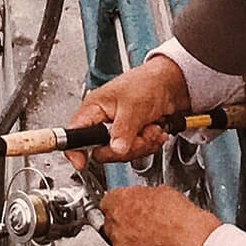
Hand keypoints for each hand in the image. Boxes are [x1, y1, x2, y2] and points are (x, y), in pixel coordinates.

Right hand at [66, 55, 194, 170]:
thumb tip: (115, 149)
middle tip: (140, 134)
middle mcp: (102, 122)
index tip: (81, 162)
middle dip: (126, 147)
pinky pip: (135, 152)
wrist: (171, 84)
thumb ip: (123, 130)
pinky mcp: (130, 137)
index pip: (74, 134)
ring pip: (121, 154)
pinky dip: (148, 145)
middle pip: (102, 151)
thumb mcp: (134, 106)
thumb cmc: (148, 83)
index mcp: (94, 109)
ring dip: (142, 145)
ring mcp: (117, 131)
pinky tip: (154, 131)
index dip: (75, 151)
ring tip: (151, 128)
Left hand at [99, 186, 221, 245]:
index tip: (129, 205)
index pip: (109, 200)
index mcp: (119, 202)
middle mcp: (115, 225)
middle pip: (112, 221)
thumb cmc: (181, 219)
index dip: (122, 203)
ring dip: (131, 239)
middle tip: (143, 221)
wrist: (192, 245)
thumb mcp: (163, 192)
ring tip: (153, 236)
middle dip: (124, 221)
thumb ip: (144, 196)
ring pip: (119, 241)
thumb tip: (144, 198)